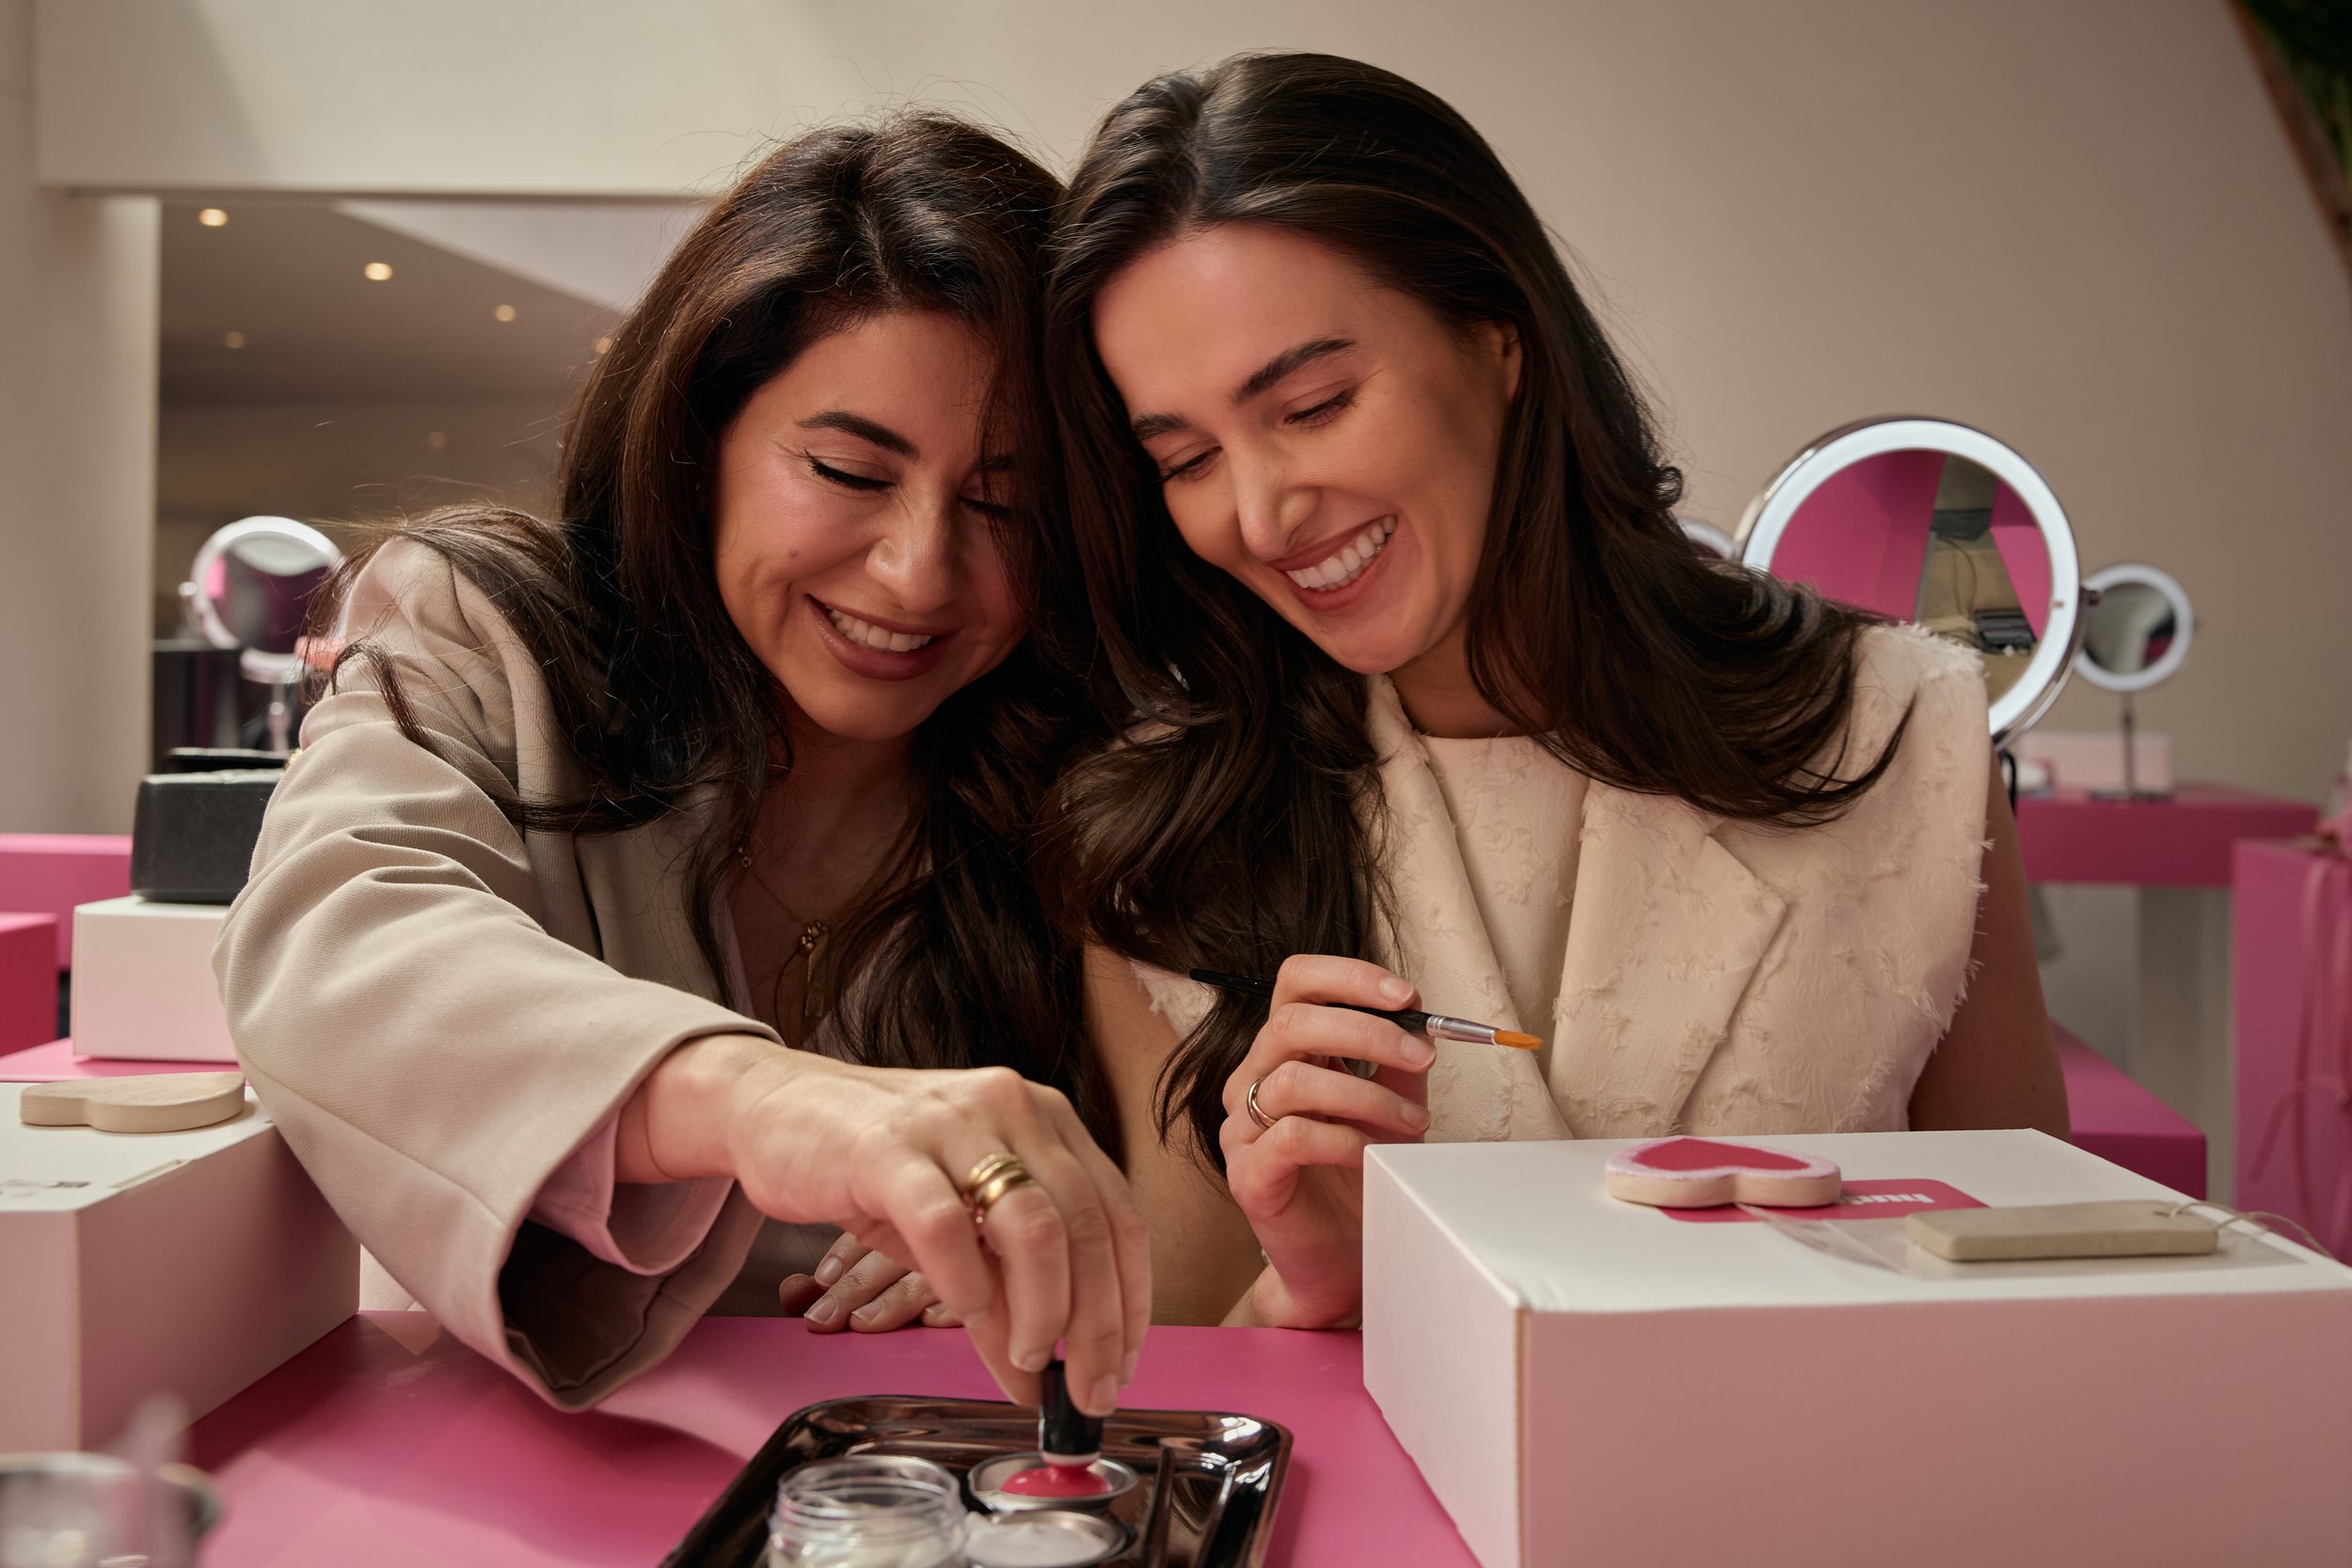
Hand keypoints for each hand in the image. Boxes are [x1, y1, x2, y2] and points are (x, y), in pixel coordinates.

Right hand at [622, 1036, 1148, 1413]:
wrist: (776, 1107)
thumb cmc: (877, 1168)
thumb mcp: (959, 1221)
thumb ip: (1006, 1281)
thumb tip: (1042, 1372)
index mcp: (1047, 1120)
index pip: (1118, 1215)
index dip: (1130, 1299)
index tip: (1122, 1364)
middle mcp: (1013, 1108)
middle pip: (1087, 1228)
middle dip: (1095, 1325)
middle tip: (1084, 1390)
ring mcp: (953, 1122)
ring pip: (1033, 1226)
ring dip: (1041, 1310)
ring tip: (1026, 1360)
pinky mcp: (888, 1147)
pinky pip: (945, 1225)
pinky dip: (966, 1283)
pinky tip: (967, 1318)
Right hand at [1219, 956, 1431, 1328]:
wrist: (1344, 1258)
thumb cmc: (1361, 1175)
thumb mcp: (1391, 1104)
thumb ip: (1400, 1061)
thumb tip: (1422, 1017)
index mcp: (1284, 1052)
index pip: (1294, 982)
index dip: (1347, 977)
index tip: (1407, 996)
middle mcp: (1253, 1079)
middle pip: (1291, 1023)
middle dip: (1368, 1031)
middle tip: (1424, 1054)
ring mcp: (1242, 1127)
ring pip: (1294, 1080)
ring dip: (1368, 1094)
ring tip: (1413, 1121)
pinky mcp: (1247, 1174)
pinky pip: (1292, 1136)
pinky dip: (1344, 1137)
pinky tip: (1372, 1153)